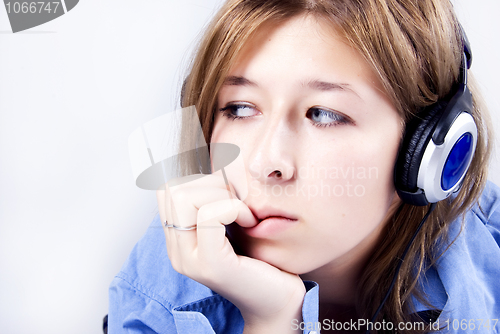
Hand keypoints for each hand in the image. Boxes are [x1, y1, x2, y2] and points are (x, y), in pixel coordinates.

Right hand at [157, 172, 305, 331]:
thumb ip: (214, 201)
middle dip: (210, 185)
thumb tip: (213, 165)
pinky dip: (233, 207)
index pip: (167, 189)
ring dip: (224, 196)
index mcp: (178, 240)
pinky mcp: (211, 264)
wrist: (277, 299)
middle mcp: (176, 251)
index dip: (197, 179)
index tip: (225, 192)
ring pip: (186, 196)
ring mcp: (189, 259)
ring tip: (243, 215)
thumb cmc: (258, 259)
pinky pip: (210, 214)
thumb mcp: (230, 224)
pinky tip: (248, 221)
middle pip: (173, 189)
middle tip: (236, 204)